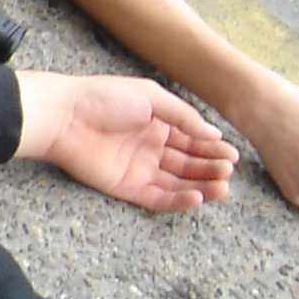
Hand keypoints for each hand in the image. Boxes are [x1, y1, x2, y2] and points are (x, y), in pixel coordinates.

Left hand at [14, 71, 237, 212]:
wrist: (66, 115)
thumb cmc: (105, 98)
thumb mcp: (151, 97)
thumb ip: (183, 116)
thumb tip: (214, 133)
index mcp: (158, 124)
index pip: (193, 140)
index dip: (213, 149)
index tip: (232, 155)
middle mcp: (151, 147)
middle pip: (189, 164)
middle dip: (211, 168)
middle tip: (228, 171)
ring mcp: (140, 169)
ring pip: (178, 183)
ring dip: (202, 187)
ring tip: (222, 187)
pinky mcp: (127, 187)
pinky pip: (158, 198)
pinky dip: (179, 201)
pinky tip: (198, 197)